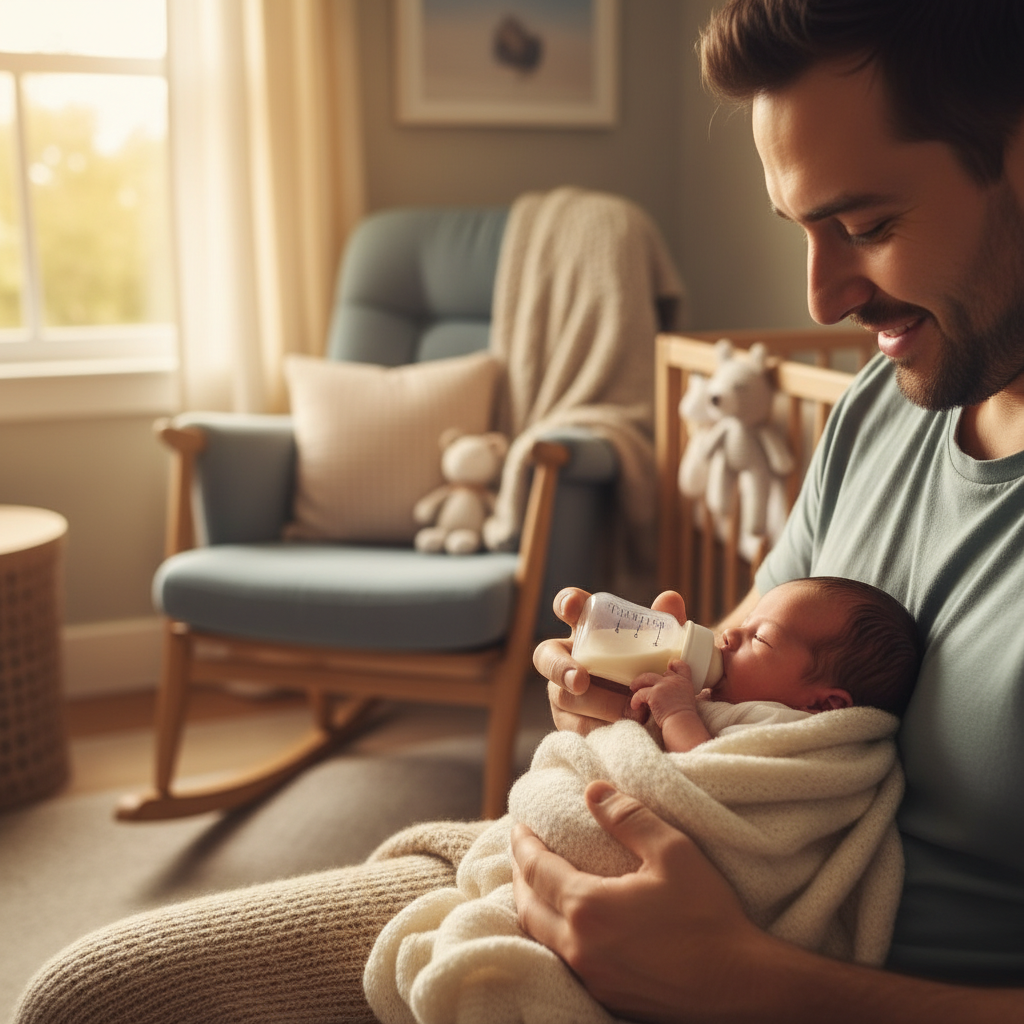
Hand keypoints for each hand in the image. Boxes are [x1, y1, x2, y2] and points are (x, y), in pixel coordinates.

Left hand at [511, 780, 759, 1021]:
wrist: (742, 987)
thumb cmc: (709, 916)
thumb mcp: (673, 852)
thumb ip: (628, 817)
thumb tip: (592, 791)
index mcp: (589, 908)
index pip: (537, 869)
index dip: (524, 844)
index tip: (520, 824)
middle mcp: (579, 947)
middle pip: (527, 905)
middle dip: (519, 874)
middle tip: (522, 849)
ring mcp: (591, 977)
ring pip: (539, 936)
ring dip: (531, 904)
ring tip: (537, 882)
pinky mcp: (606, 996)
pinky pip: (560, 959)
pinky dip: (550, 932)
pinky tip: (565, 922)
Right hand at [534, 588, 688, 735]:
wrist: (652, 713)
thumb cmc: (649, 669)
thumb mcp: (658, 647)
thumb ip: (664, 623)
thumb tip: (669, 599)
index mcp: (586, 630)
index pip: (567, 607)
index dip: (565, 603)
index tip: (571, 607)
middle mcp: (566, 658)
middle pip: (548, 657)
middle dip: (561, 668)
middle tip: (580, 680)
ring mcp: (562, 691)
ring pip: (565, 697)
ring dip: (598, 705)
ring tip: (631, 714)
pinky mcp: (567, 723)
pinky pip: (575, 728)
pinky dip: (600, 729)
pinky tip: (623, 732)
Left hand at [629, 660, 696, 723]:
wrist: (682, 724)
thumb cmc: (685, 719)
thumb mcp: (688, 701)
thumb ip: (680, 694)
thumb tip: (669, 697)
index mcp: (685, 683)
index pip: (682, 667)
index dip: (675, 664)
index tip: (669, 665)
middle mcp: (674, 681)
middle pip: (660, 673)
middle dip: (652, 678)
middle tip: (643, 683)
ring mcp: (663, 685)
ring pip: (646, 677)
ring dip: (638, 682)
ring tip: (633, 688)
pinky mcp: (654, 693)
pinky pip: (640, 693)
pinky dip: (635, 700)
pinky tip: (635, 706)